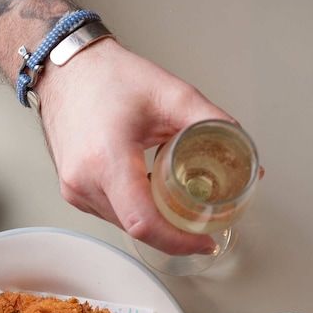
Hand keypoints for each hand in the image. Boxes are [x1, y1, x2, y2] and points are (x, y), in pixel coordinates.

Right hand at [37, 38, 233, 255]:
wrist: (67, 72)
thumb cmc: (109, 78)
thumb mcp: (171, 94)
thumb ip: (212, 123)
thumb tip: (246, 158)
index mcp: (108, 157)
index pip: (144, 221)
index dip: (178, 240)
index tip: (203, 240)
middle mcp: (85, 180)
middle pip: (138, 228)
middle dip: (173, 231)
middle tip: (201, 222)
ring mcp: (75, 190)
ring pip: (124, 225)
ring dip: (154, 221)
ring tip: (178, 205)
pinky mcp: (72, 192)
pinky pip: (111, 215)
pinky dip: (136, 210)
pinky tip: (150, 194)